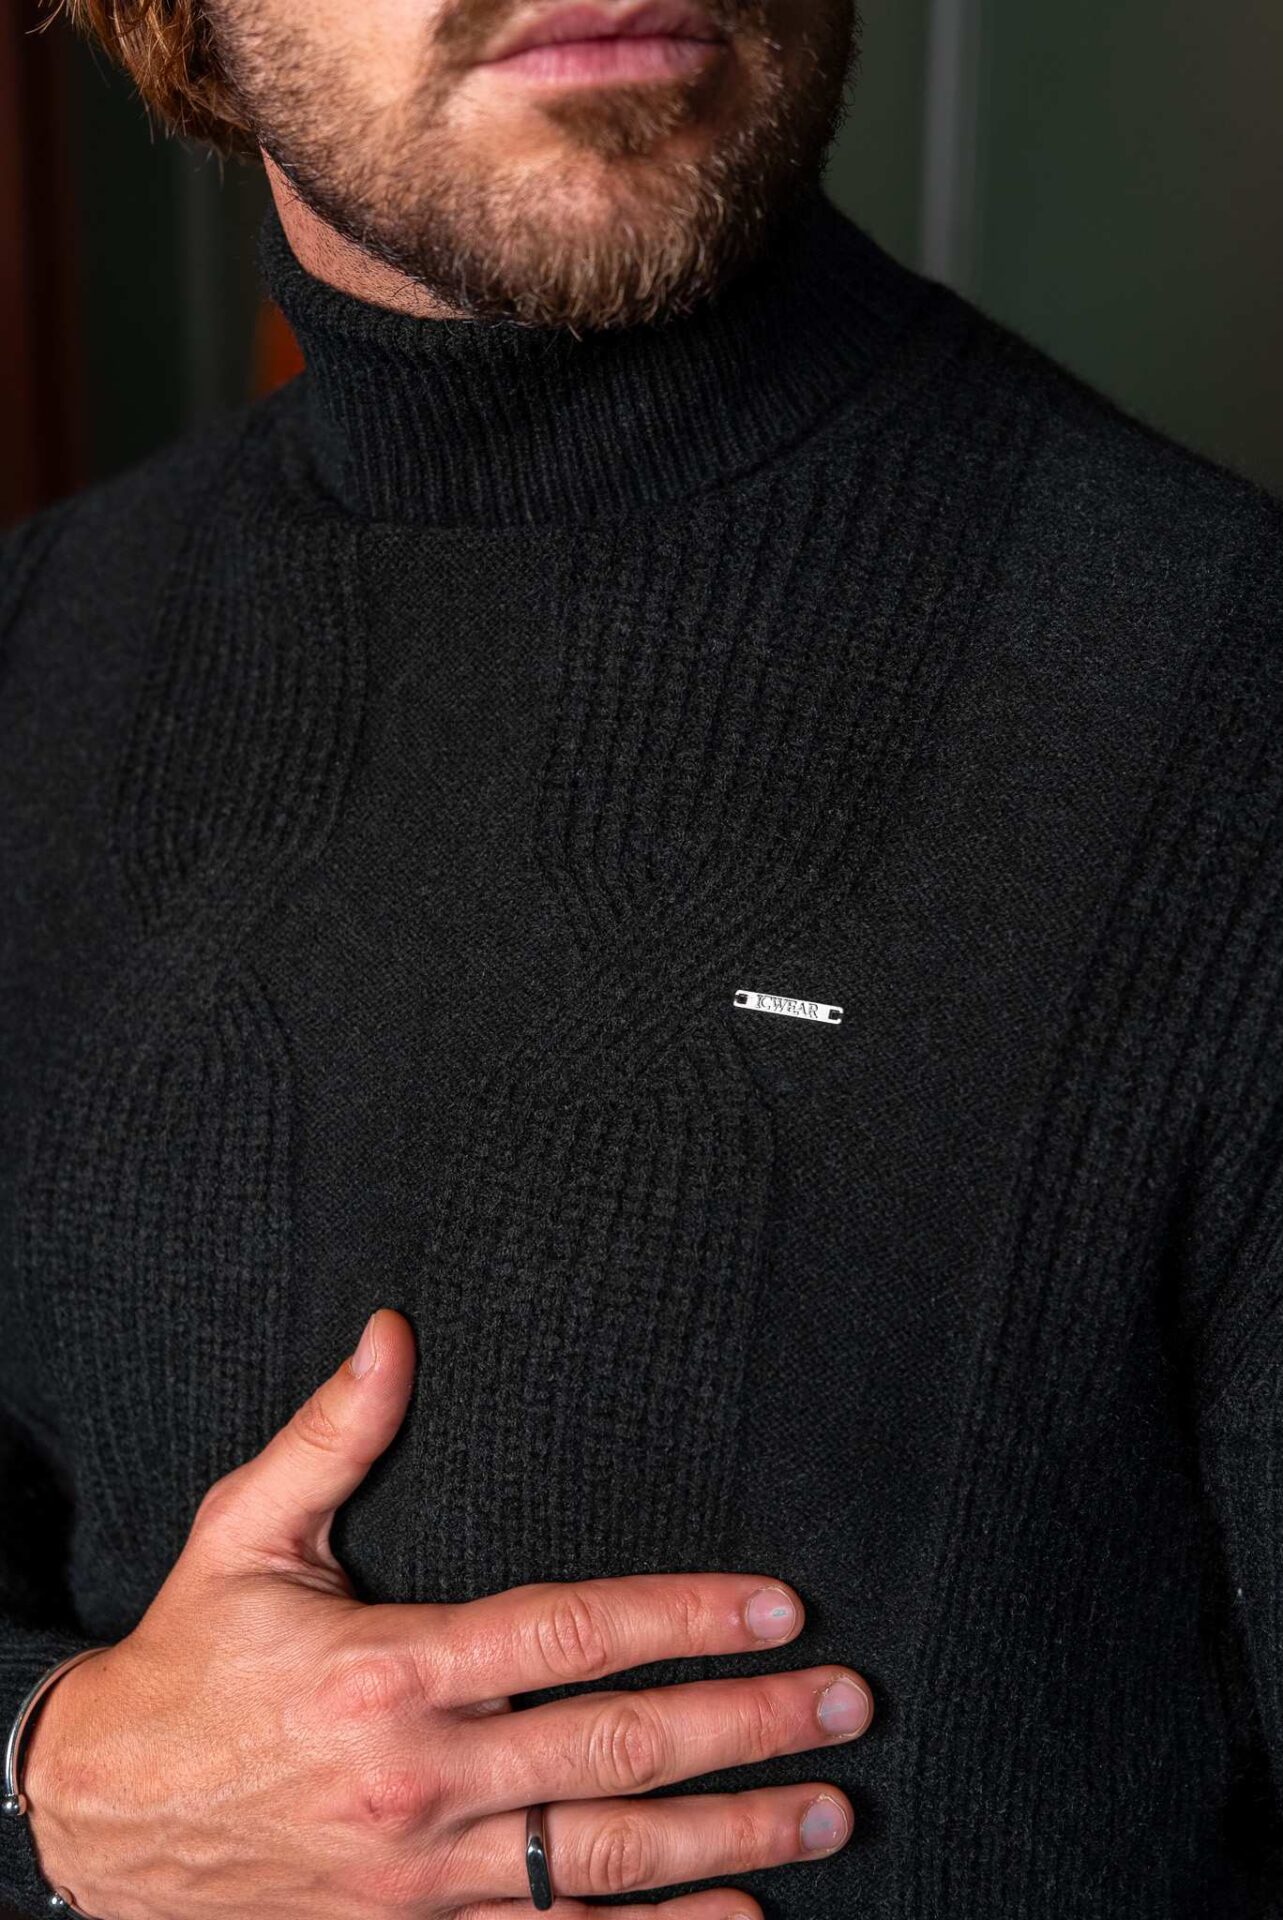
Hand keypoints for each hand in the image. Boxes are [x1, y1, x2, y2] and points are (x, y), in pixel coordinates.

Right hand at [23, 1309, 872, 1919]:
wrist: (100, 1816)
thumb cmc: (185, 1662)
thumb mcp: (242, 1531)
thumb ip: (332, 1434)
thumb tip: (392, 1333)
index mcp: (392, 1664)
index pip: (573, 1633)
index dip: (686, 1616)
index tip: (778, 1607)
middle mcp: (420, 1777)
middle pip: (617, 1750)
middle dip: (747, 1725)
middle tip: (844, 1704)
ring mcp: (422, 1874)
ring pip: (604, 1857)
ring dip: (731, 1836)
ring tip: (828, 1810)